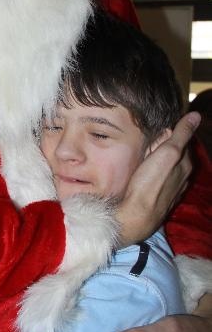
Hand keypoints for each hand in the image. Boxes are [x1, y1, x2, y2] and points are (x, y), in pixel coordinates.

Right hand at [117, 112, 199, 245]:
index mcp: (186, 164)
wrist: (135, 216)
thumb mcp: (167, 153)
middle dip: (163, 145)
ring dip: (156, 158)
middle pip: (174, 152)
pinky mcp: (160, 196)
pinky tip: (143, 172)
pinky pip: (158, 177)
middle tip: (148, 144)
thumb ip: (181, 135)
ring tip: (143, 156)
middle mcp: (183, 176)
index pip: (183, 140)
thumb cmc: (149, 183)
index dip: (169, 133)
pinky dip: (152, 171)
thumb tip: (196, 115)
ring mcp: (172, 188)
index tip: (156, 131)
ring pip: (166, 165)